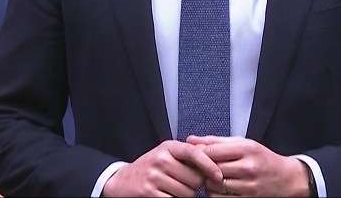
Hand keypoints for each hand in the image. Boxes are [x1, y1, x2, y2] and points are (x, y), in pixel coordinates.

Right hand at [102, 140, 222, 196]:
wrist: (122, 181)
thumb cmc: (150, 168)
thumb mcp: (166, 154)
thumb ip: (187, 155)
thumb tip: (213, 158)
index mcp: (168, 147)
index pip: (195, 153)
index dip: (210, 165)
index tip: (218, 176)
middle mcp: (161, 159)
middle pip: (195, 178)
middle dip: (195, 185)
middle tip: (183, 183)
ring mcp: (154, 176)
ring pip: (188, 193)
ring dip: (185, 195)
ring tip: (173, 189)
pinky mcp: (149, 192)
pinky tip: (167, 195)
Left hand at [188, 135, 309, 196]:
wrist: (287, 179)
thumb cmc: (263, 159)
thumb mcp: (244, 143)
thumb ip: (216, 141)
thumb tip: (191, 139)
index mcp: (247, 149)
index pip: (213, 151)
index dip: (199, 154)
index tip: (194, 155)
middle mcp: (248, 167)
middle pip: (212, 169)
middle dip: (204, 169)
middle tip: (203, 167)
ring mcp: (249, 186)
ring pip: (214, 186)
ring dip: (209, 183)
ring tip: (214, 178)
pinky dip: (217, 195)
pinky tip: (221, 189)